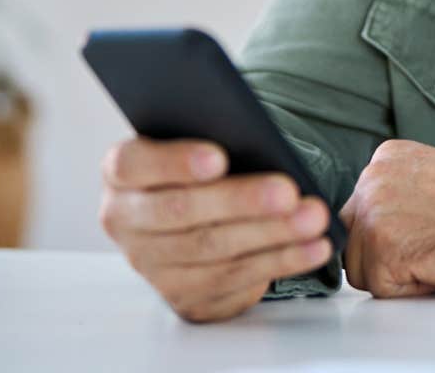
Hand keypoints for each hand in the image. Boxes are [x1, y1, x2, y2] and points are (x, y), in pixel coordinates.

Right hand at [99, 137, 334, 321]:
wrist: (196, 217)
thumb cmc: (201, 169)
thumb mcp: (196, 145)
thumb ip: (212, 137)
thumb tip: (256, 140)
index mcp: (121, 174)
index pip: (132, 165)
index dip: (174, 162)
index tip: (219, 158)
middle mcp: (126, 222)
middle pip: (179, 213)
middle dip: (239, 202)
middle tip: (288, 191)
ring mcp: (152, 265)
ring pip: (212, 250)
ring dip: (270, 235)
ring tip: (313, 218)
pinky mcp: (184, 296)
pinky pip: (235, 280)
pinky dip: (281, 261)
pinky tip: (313, 246)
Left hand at [339, 140, 434, 297]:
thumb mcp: (431, 180)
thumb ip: (397, 194)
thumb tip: (378, 227)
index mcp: (385, 158)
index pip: (360, 213)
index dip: (393, 234)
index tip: (426, 230)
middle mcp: (372, 179)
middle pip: (352, 242)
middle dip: (386, 256)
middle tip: (432, 245)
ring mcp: (374, 212)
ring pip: (361, 270)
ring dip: (398, 275)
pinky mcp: (385, 247)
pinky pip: (382, 290)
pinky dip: (412, 289)